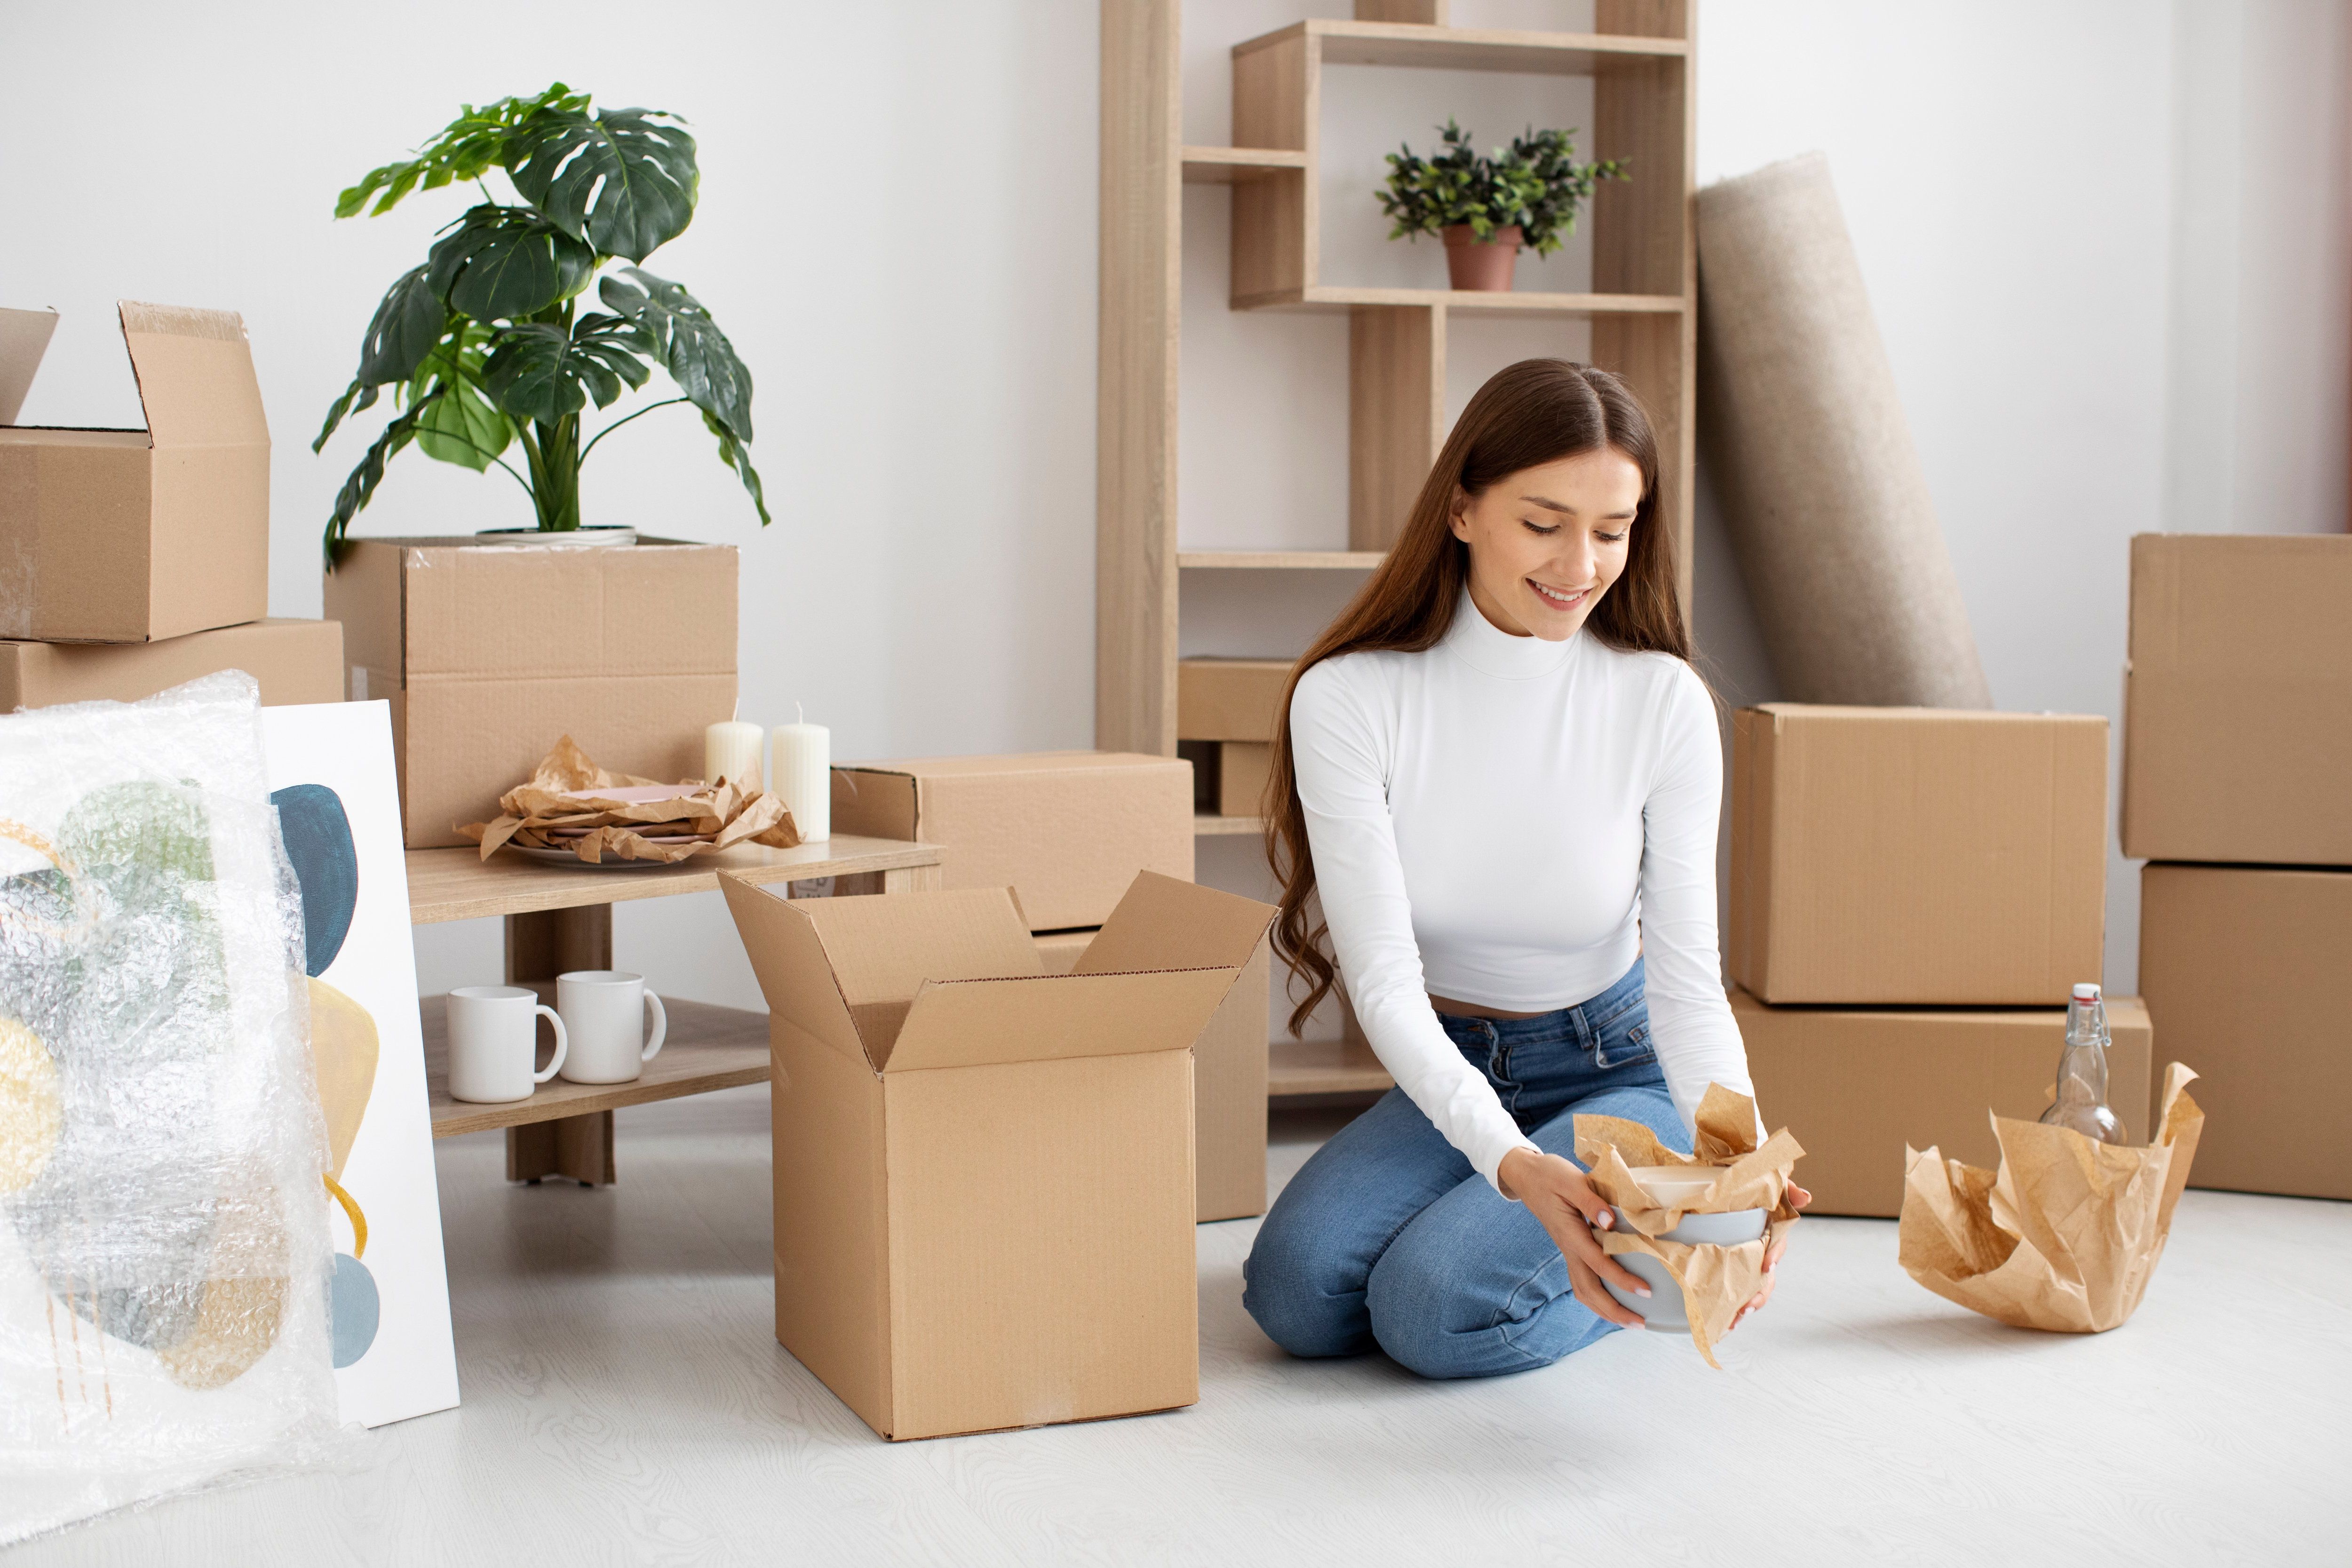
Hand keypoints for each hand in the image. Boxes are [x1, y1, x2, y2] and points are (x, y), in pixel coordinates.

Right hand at [1497, 1146, 1650, 1329]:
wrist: (1526, 1175)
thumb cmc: (1550, 1175)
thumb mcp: (1571, 1181)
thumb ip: (1591, 1202)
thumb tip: (1610, 1224)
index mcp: (1570, 1234)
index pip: (1599, 1265)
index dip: (1622, 1280)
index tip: (1645, 1291)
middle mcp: (1568, 1248)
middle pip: (1588, 1290)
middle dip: (1613, 1311)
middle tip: (1639, 1323)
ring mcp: (1567, 1251)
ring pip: (1583, 1291)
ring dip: (1605, 1309)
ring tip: (1628, 1320)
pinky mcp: (1569, 1249)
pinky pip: (1581, 1282)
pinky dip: (1597, 1298)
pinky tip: (1611, 1300)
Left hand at [1728, 1180, 1809, 1331]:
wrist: (1724, 1169)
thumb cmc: (1749, 1175)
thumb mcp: (1767, 1177)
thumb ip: (1785, 1185)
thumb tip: (1806, 1198)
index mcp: (1771, 1226)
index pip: (1778, 1244)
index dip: (1774, 1256)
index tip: (1766, 1266)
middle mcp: (1761, 1244)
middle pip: (1767, 1275)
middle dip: (1759, 1293)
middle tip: (1747, 1307)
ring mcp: (1746, 1254)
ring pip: (1752, 1285)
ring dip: (1746, 1303)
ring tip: (1734, 1320)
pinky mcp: (1728, 1259)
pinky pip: (1733, 1283)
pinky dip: (1730, 1301)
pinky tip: (1721, 1318)